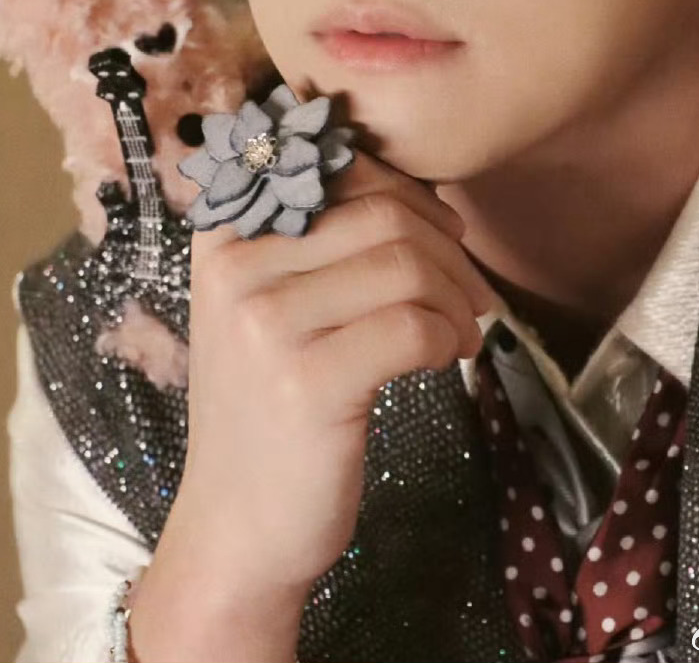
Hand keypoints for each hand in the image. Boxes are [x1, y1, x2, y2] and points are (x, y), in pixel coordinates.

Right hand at [153, 147, 496, 599]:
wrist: (235, 528)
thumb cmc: (269, 406)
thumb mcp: (269, 303)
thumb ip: (321, 238)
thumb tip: (424, 189)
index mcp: (226, 233)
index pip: (340, 168)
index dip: (409, 192)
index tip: (441, 232)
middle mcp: (237, 266)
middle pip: (384, 214)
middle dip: (449, 248)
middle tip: (472, 292)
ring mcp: (266, 325)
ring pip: (405, 266)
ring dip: (457, 296)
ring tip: (463, 330)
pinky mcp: (307, 384)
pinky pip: (411, 327)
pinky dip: (447, 337)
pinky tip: (445, 358)